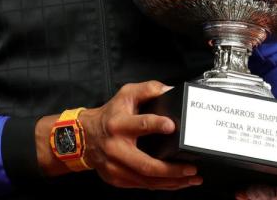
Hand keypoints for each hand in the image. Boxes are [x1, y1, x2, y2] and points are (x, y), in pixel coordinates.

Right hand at [80, 81, 201, 189]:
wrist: (84, 136)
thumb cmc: (109, 116)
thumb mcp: (125, 95)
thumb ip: (147, 89)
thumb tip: (170, 90)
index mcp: (119, 124)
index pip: (139, 124)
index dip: (155, 125)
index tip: (172, 125)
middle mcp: (116, 148)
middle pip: (146, 164)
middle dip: (171, 169)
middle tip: (191, 168)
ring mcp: (116, 167)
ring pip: (147, 181)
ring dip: (173, 181)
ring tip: (192, 178)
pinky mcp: (117, 179)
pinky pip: (144, 186)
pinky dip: (163, 186)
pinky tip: (177, 183)